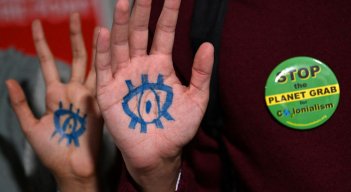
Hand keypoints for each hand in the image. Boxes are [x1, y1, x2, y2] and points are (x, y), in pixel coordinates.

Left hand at [6, 14, 101, 191]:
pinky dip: (107, 64)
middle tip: (74, 14)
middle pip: (75, 57)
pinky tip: (111, 49)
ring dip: (95, 45)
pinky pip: (104, 80)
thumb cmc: (52, 151)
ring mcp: (89, 95)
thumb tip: (9, 80)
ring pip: (94, 64)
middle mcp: (74, 91)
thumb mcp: (31, 127)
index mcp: (56, 94)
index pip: (49, 62)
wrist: (72, 168)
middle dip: (74, 36)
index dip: (42, 43)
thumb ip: (20, 104)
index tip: (37, 24)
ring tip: (98, 25)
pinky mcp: (101, 102)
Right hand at [95, 0, 213, 190]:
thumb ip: (201, 73)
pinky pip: (104, 68)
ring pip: (120, 45)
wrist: (159, 153)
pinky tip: (104, 32)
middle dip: (140, 11)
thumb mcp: (196, 100)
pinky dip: (103, 51)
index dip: (168, 12)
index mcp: (161, 65)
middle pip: (138, 32)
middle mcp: (140, 66)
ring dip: (119, 24)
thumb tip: (209, 45)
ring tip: (122, 3)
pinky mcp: (108, 92)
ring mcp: (123, 77)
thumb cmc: (177, 128)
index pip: (163, 32)